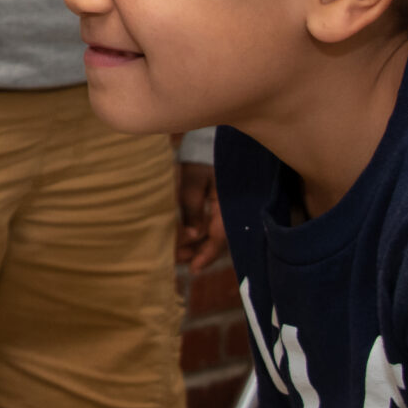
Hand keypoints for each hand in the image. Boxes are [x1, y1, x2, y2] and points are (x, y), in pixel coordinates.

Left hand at [177, 158, 224, 272]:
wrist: (209, 139)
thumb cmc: (201, 155)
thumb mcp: (193, 179)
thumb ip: (192, 207)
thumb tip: (193, 235)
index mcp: (228, 205)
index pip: (219, 237)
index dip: (206, 255)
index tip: (193, 268)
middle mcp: (231, 209)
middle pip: (217, 239)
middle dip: (197, 252)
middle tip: (177, 260)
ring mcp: (228, 207)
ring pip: (214, 233)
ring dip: (197, 244)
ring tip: (177, 252)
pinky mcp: (222, 203)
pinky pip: (213, 223)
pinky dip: (200, 232)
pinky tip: (186, 236)